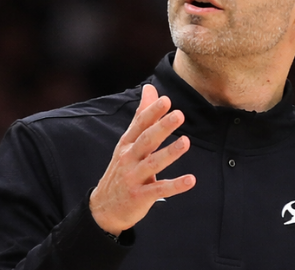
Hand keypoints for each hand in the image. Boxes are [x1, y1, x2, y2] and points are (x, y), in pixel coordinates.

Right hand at [89, 84, 196, 235]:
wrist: (104, 207)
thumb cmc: (122, 169)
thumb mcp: (128, 142)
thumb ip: (142, 116)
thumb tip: (150, 88)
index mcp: (127, 144)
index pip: (139, 124)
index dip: (152, 112)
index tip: (165, 100)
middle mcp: (128, 158)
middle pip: (146, 140)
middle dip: (162, 128)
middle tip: (179, 115)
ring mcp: (133, 178)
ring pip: (153, 164)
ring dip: (170, 153)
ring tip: (186, 142)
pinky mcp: (140, 196)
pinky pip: (159, 190)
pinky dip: (175, 186)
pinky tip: (191, 180)